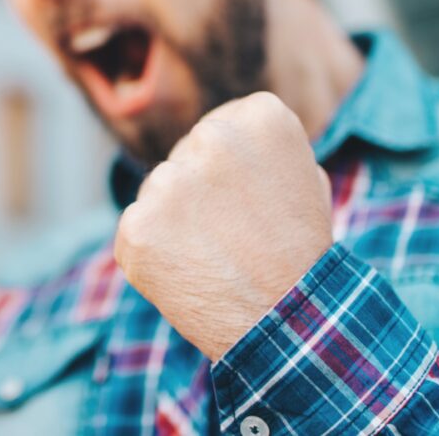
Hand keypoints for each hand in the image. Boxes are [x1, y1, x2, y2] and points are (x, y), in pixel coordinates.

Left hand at [114, 92, 332, 360]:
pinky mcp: (138, 225)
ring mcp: (170, 183)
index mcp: (259, 118)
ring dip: (173, 222)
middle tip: (232, 234)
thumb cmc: (298, 250)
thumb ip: (256, 147)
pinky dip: (152, 253)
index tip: (246, 199)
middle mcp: (211, 139)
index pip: (219, 127)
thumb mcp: (302, 177)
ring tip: (213, 256)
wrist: (286, 320)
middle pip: (183, 159)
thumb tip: (219, 132)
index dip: (228, 169)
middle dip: (197, 193)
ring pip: (157, 194)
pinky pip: (136, 230)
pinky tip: (187, 273)